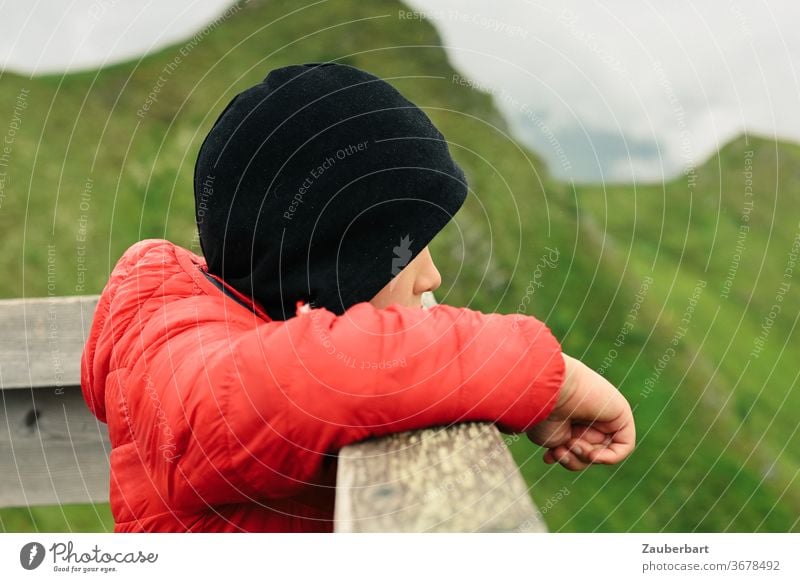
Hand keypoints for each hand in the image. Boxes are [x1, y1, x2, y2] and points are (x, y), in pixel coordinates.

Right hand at [526, 353, 634, 470]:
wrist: (550, 391)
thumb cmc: (544, 413)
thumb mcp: (551, 439)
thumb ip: (570, 451)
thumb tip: (579, 455)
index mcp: (569, 416)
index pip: (574, 448)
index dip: (564, 457)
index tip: (548, 456)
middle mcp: (588, 414)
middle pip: (589, 453)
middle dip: (573, 458)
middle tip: (560, 451)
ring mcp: (604, 414)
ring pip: (603, 452)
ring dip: (585, 456)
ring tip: (571, 443)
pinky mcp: (620, 414)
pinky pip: (624, 446)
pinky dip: (610, 457)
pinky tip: (593, 455)